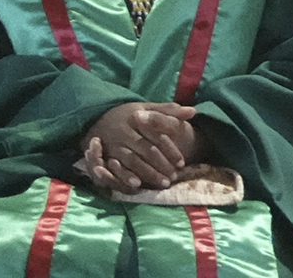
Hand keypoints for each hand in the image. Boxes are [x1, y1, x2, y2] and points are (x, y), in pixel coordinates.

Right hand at [79, 102, 199, 190]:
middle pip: (146, 150)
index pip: (157, 136)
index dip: (170, 150)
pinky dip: (126, 177)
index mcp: (138, 119)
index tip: (181, 163)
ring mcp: (114, 144)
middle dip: (162, 165)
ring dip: (149, 174)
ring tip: (164, 184)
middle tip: (174, 177)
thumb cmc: (131, 115)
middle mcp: (125, 132)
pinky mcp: (106, 155)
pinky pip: (116, 168)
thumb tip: (192, 111)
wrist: (99, 117)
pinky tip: (138, 185)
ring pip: (134, 161)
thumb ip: (169, 110)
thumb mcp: (148, 108)